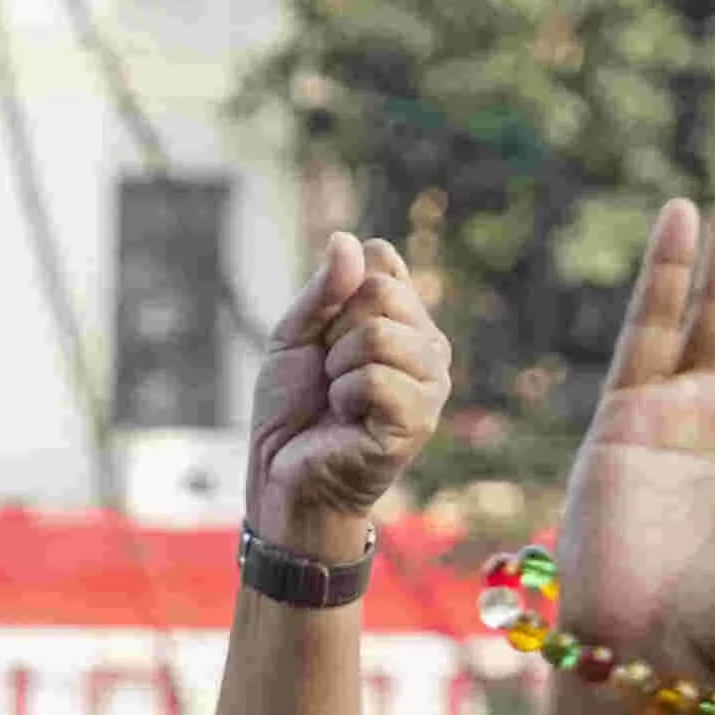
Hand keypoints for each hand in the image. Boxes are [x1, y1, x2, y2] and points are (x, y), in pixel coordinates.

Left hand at [243, 236, 453, 561]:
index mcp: (405, 319)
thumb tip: (349, 240)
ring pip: (378, 333)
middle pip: (380, 291)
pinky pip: (375, 377)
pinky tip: (347, 421)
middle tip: (329, 374)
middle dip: (334, 331)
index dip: (335, 294)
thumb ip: (322, 290)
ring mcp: (430, 384)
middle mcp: (428, 346)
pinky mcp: (419, 420)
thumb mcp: (295, 334)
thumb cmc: (292, 407)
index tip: (324, 336)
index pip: (381, 261)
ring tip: (339, 399)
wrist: (284, 474)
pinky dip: (344, 397)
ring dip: (337, 367)